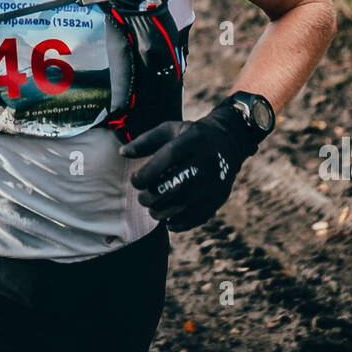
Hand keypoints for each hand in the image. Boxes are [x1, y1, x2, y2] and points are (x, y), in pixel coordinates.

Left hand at [120, 100, 260, 232]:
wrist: (228, 143)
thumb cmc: (191, 137)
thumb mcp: (170, 130)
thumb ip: (145, 141)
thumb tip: (122, 153)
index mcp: (193, 141)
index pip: (167, 158)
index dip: (146, 173)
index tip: (134, 181)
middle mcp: (207, 162)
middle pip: (173, 186)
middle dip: (150, 197)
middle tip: (142, 198)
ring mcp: (215, 183)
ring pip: (183, 206)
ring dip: (160, 212)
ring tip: (153, 208)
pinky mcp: (218, 200)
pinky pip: (194, 218)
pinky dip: (177, 222)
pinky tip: (168, 217)